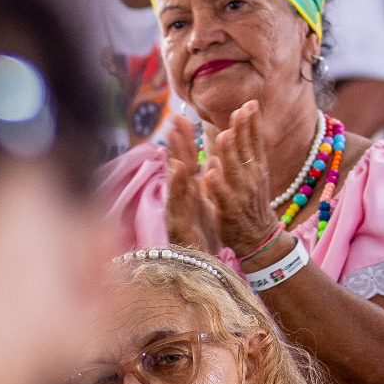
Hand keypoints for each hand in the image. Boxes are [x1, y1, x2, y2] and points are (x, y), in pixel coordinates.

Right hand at [163, 115, 220, 252]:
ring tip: (175, 138)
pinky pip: (180, 205)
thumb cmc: (202, 233)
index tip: (182, 118)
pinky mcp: (180, 227)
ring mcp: (178, 212)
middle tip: (174, 120)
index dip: (184, 140)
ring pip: (177, 184)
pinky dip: (180, 187)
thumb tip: (208, 160)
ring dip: (176, 161)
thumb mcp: (204, 203)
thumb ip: (204, 182)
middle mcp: (181, 199)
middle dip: (176, 144)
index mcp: (190, 192)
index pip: (187, 160)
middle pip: (179, 167)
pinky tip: (181, 171)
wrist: (202, 265)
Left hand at [201, 101, 282, 255]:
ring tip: (224, 135)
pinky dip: (217, 184)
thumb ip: (240, 156)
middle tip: (241, 110)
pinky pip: (223, 195)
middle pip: (247, 150)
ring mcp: (242, 193)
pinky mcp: (230, 209)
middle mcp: (253, 177)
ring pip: (235, 169)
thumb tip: (228, 133)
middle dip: (244, 130)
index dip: (253, 122)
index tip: (250, 103)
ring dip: (230, 152)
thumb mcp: (251, 177)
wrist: (259, 236)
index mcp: (257, 168)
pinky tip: (210, 173)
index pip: (256, 141)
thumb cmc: (251, 204)